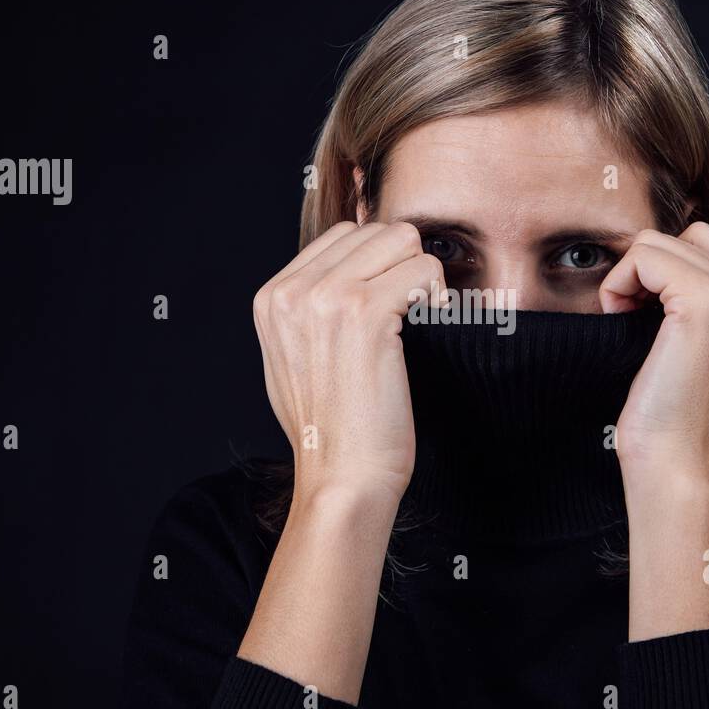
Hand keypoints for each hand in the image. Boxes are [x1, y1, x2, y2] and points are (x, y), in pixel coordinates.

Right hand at [252, 220, 445, 509]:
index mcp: (272, 298)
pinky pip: (423, 270)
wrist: (343, 477)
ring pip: (402, 240)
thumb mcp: (295, 360)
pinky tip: (428, 328)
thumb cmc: (331, 430)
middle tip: (410, 313)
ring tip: (417, 320)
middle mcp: (293, 291)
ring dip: (420, 277)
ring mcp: (327, 298)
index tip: (389, 307)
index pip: (342, 236)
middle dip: (402, 266)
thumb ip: (308, 311)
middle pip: (374, 231)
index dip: (378, 265)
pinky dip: (436, 296)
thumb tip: (345, 273)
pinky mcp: (366, 313)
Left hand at [600, 222, 708, 494]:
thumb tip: (708, 235)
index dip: (662, 275)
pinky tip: (620, 319)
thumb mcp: (696, 343)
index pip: (704, 242)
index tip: (649, 322)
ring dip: (628, 278)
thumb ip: (704, 290)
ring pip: (658, 242)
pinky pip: (644, 255)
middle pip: (683, 235)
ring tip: (628, 322)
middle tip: (633, 321)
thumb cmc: (673, 412)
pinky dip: (619, 284)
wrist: (676, 463)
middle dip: (646, 272)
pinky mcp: (705, 302)